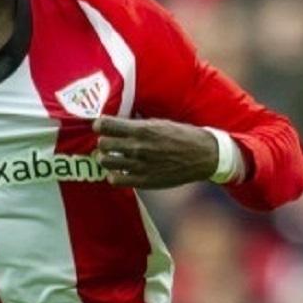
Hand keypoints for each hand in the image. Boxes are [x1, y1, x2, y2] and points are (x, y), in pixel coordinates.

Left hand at [93, 116, 218, 188]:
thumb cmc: (182, 136)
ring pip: (105, 161)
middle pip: (102, 144)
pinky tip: (120, 172)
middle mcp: (137, 147)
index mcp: (140, 129)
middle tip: (109, 143)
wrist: (203, 155)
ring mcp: (139, 165)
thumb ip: (137, 125)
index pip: (105, 125)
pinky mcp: (143, 181)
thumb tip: (119, 121)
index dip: (99, 125)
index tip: (101, 126)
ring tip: (112, 157)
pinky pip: (115, 179)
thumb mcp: (159, 123)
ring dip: (106, 158)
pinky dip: (114, 175)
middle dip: (104, 142)